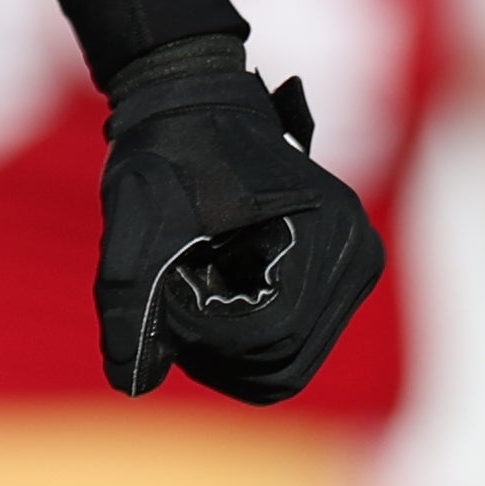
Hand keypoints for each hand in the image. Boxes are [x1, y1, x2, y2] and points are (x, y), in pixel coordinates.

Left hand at [95, 38, 382, 404]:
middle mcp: (357, 256)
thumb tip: (132, 382)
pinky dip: (244, 342)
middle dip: (216, 352)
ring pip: (286, 365)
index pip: (271, 338)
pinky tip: (213, 295)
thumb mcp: (135, 224)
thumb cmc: (168, 154)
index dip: (205, 335)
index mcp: (327, 234)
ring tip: (192, 294)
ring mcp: (354, 269)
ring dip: (228, 350)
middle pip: (282, 365)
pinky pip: (292, 346)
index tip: (167, 293)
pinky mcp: (337, 278)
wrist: (194, 103)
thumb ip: (127, 303)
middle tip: (174, 302)